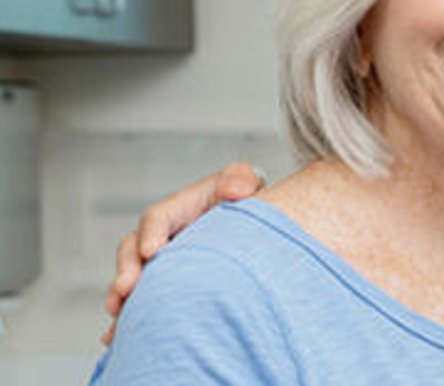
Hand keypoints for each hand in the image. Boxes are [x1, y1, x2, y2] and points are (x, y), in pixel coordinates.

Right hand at [101, 162, 264, 344]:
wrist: (255, 222)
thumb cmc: (248, 201)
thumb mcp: (246, 181)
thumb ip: (240, 178)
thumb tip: (233, 189)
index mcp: (180, 208)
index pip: (157, 217)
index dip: (151, 232)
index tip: (151, 251)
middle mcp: (163, 235)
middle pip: (133, 249)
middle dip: (127, 268)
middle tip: (126, 287)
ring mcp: (159, 260)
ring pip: (129, 277)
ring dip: (121, 295)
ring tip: (119, 312)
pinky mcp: (162, 282)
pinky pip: (139, 301)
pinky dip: (126, 318)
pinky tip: (115, 338)